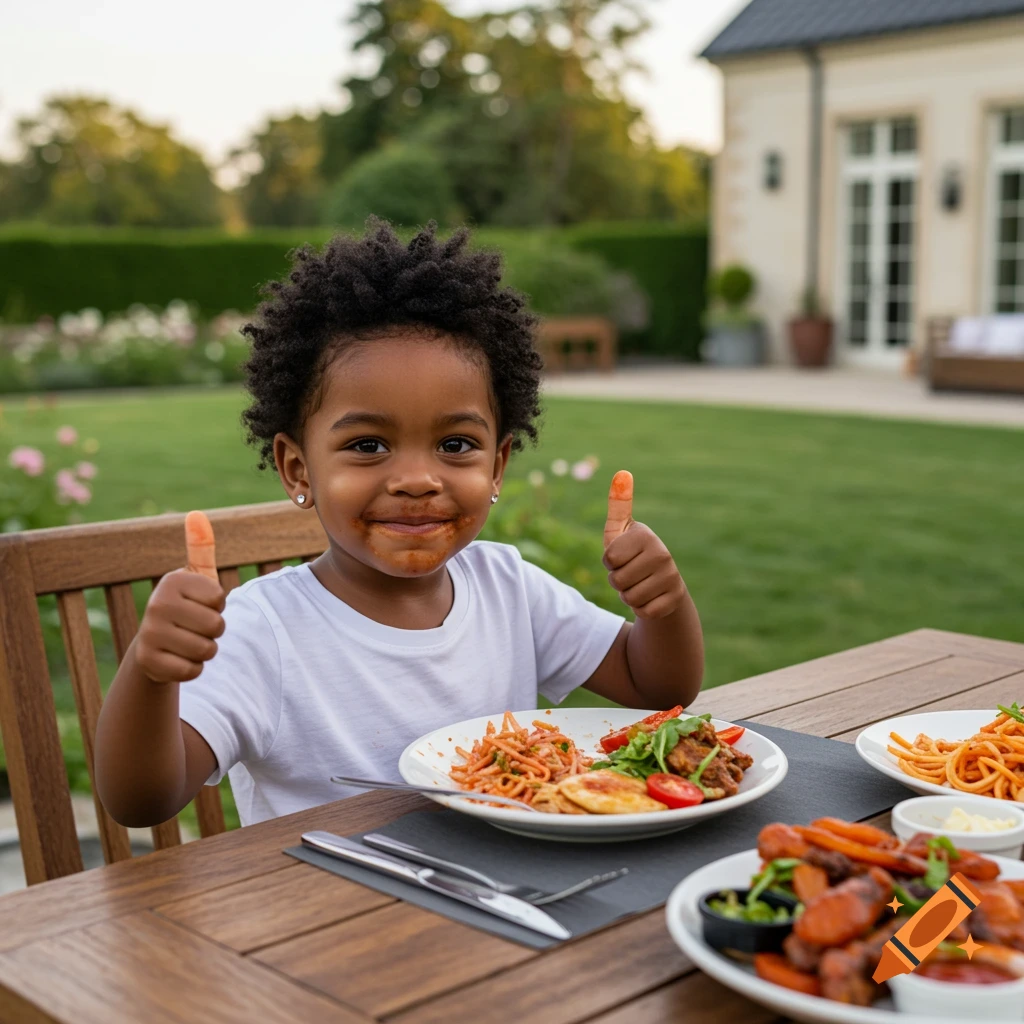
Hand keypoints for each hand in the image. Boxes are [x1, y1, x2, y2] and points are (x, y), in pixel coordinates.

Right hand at [135, 511, 225, 682]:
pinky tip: (178, 659)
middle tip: (196, 627)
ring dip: (205, 650)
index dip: (218, 606)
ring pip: (207, 649)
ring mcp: (150, 634)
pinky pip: (193, 670)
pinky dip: (193, 669)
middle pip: (217, 626)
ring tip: (189, 642)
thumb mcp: (196, 578)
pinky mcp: (148, 662)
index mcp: (172, 581)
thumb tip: (196, 515)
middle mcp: (156, 604)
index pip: (220, 599)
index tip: (201, 604)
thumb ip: (201, 548)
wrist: (156, 645)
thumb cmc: (187, 607)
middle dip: (215, 631)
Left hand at [602, 470, 685, 619]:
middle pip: (617, 580)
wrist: (661, 584)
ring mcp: (671, 577)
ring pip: (629, 598)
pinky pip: (643, 611)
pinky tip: (649, 598)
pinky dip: (641, 609)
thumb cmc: (632, 554)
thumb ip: (618, 505)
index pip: (609, 558)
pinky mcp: (675, 599)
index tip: (620, 556)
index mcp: (645, 536)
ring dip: (628, 595)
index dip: (609, 562)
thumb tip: (623, 473)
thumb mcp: (620, 531)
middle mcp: (662, 554)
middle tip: (630, 573)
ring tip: (638, 584)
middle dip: (617, 581)